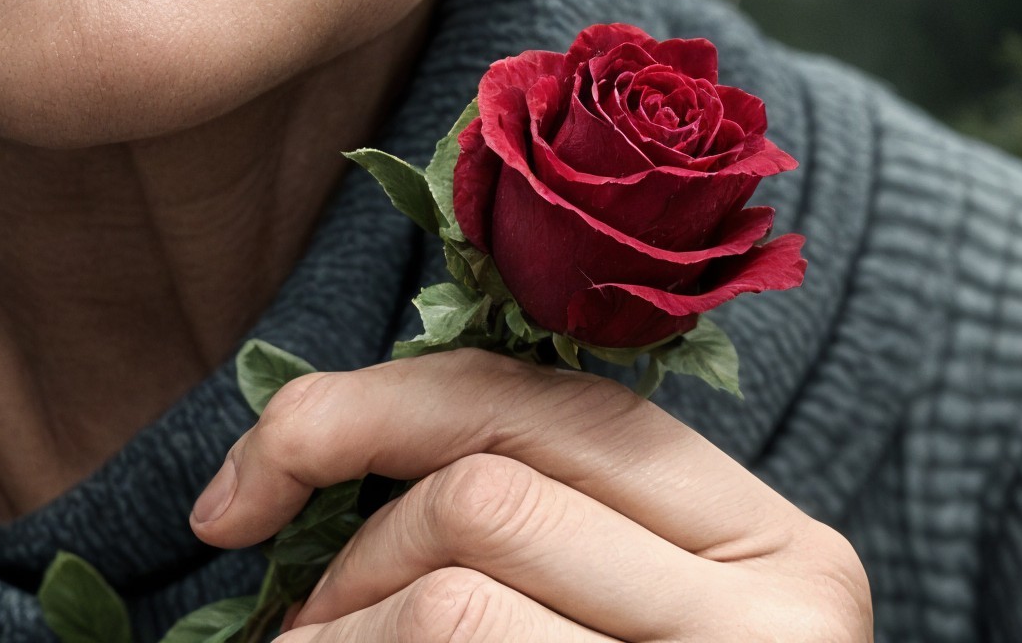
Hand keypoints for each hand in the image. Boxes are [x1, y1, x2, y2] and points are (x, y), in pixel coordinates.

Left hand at [187, 348, 870, 639]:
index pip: (523, 400)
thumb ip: (527, 518)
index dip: (351, 414)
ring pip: (453, 592)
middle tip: (288, 623)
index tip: (237, 491)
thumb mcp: (605, 605)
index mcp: (761, 535)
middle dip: (346, 544)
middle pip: (480, 488)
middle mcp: (784, 602)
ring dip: (344, 630)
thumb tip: (294, 458)